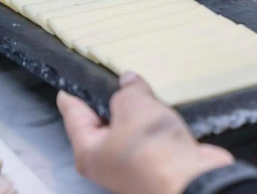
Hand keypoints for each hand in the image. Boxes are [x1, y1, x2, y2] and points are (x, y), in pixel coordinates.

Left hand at [57, 73, 233, 193]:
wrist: (190, 179)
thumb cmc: (152, 149)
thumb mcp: (133, 105)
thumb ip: (127, 90)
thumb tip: (129, 83)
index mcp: (89, 151)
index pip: (74, 117)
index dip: (71, 98)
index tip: (65, 89)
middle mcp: (107, 162)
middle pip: (102, 122)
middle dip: (109, 100)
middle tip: (111, 78)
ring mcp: (133, 164)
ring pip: (129, 129)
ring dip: (137, 111)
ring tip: (141, 89)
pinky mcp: (157, 162)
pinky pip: (150, 136)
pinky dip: (155, 123)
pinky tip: (162, 108)